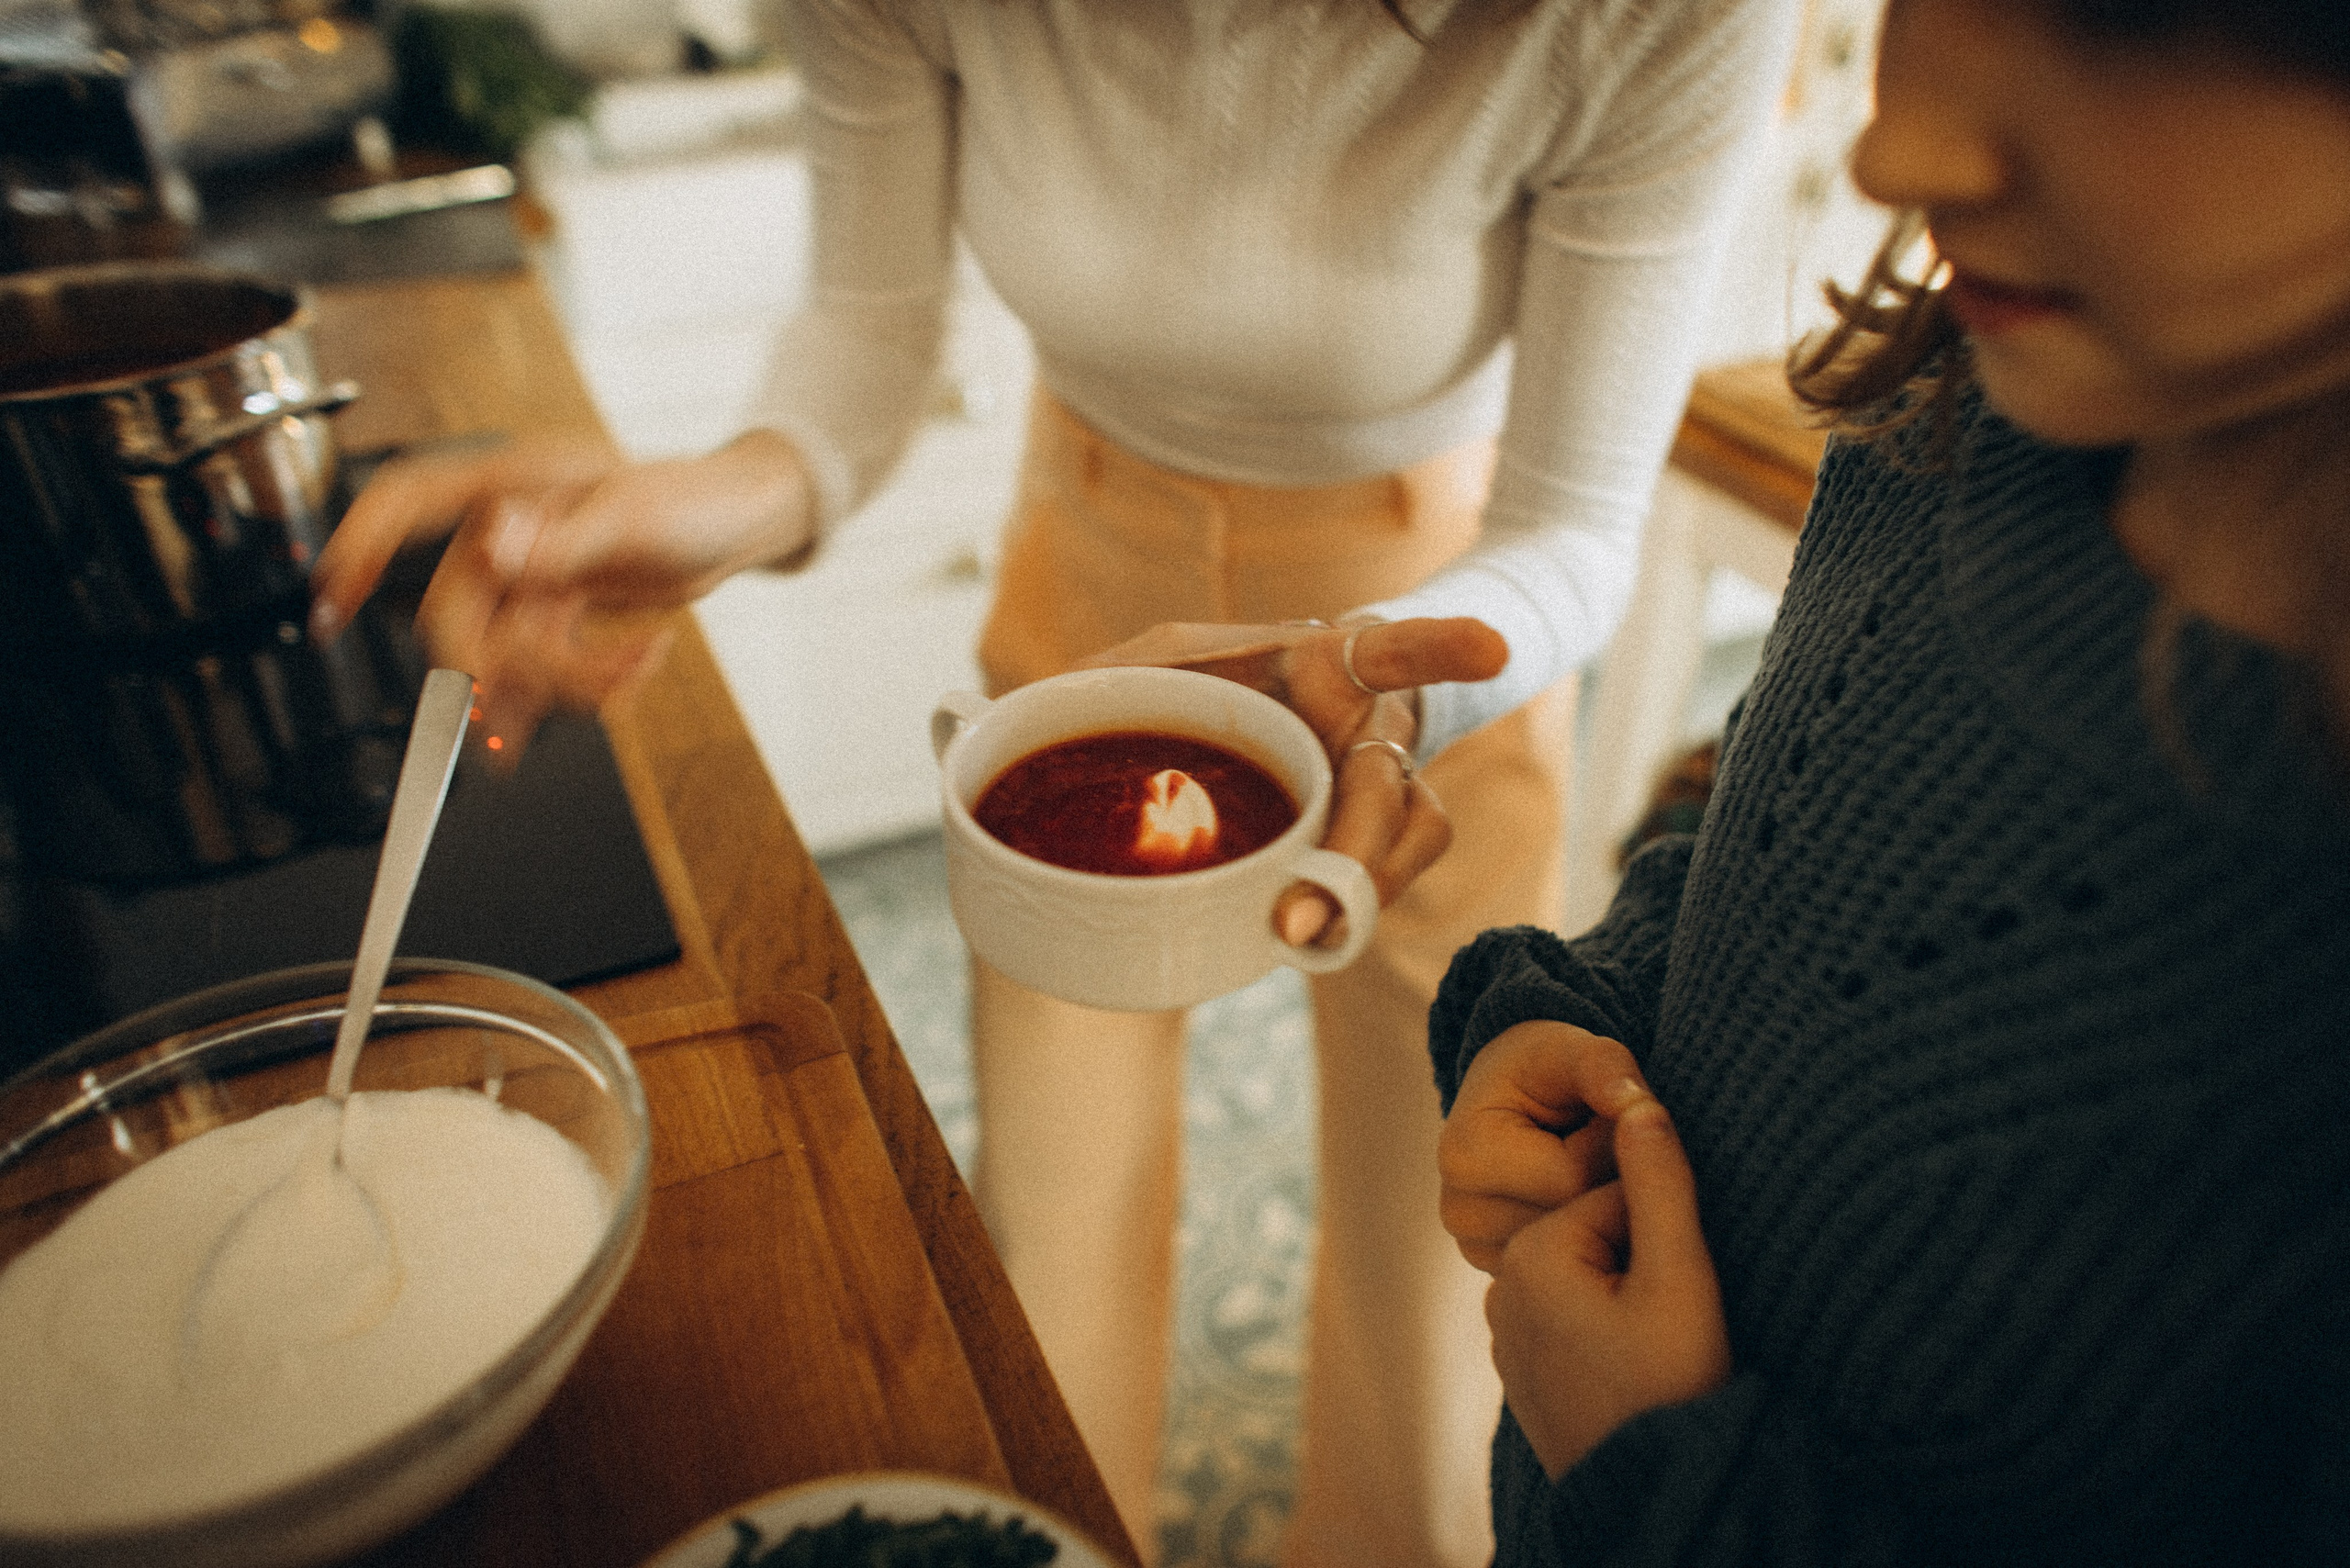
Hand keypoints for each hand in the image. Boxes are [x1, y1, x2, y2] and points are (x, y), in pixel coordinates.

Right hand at [308, 429, 813, 757]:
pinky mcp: (559, 605)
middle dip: (495, 668)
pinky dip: (571, 688)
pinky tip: (612, 695)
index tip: (330, 595)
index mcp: (510, 484)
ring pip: (504, 647)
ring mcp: (533, 569)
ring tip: (622, 685)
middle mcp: (510, 528)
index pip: (407, 501)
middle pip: (458, 610)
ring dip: (558, 683)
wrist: (743, 522)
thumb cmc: (693, 496)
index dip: (358, 543)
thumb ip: (556, 541)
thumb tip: (492, 546)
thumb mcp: (629, 516)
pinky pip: (539, 660)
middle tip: (529, 709)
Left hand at [1075, 616, 1508, 944]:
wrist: (1250, 735)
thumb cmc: (1208, 684)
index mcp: (1323, 664)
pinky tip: (1302, 940)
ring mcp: (1381, 786)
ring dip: (1362, 895)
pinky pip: (1386, 883)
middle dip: (1361, 856)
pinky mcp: (1373, 844)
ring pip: (1409, 842)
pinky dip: (1349, 912)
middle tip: (1302, 920)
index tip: (1489, 649)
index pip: (1390, 647)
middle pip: (1392, 789)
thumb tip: (996, 719)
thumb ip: (1100, 682)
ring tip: (1298, 940)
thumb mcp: (1148, 666)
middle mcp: (1370, 725)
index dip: (1440, 645)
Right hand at [1439, 1020, 1651, 1271]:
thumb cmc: (1544, 1071)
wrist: (1515, 1099)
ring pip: (1576, 1252)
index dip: (1610, 1149)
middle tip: (1605, 1150)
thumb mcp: (1573, 1051)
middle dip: (1605, 1184)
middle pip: (1572, 1222)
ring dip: (1599, 1213)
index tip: (1606, 1121)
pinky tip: (1582, 1206)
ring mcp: (1477, 1249)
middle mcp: (1460, 1212)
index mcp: (1466, 1155)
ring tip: (1590, 1173)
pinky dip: (1588, 1239)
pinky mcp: (1498, 1270)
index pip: (1571, 1179)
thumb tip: (1633, 1102)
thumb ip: (1604, 1066)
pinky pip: (1570, 1272)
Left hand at [1487, 1092, 1729, 1478]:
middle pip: (1601, 1239)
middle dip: (1646, 1266)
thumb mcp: (1680, 1276)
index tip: (1686, 1287)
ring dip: (1632, 1301)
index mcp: (1532, 1256)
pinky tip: (1636, 1374)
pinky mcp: (1525, 1373)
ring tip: (1660, 1353)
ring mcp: (1508, 1336)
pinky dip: (1610, 1336)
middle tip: (1675, 1328)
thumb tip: (1641, 1101)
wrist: (1655, 1492)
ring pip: (1593, 1283)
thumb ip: (1661, 1183)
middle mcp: (1503, 1289)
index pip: (1618, 1201)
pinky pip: (1576, 1324)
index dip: (1667, 1237)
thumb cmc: (1673, 1385)